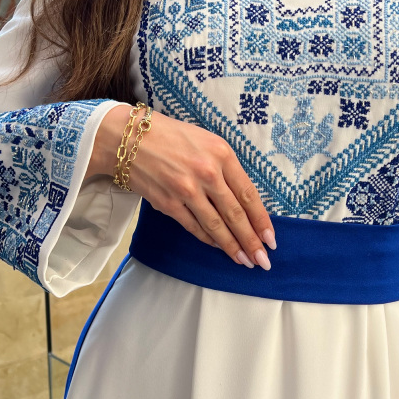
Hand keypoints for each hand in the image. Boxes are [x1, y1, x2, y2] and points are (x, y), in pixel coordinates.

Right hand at [86, 104, 275, 268]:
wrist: (128, 138)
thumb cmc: (171, 136)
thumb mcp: (207, 141)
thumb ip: (226, 168)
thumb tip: (243, 200)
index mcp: (222, 154)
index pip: (248, 194)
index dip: (262, 220)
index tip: (271, 238)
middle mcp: (207, 173)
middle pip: (235, 215)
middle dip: (252, 241)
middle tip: (263, 261)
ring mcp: (186, 190)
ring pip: (216, 225)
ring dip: (232, 247)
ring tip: (244, 261)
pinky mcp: (168, 203)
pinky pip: (194, 227)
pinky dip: (208, 239)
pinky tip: (218, 247)